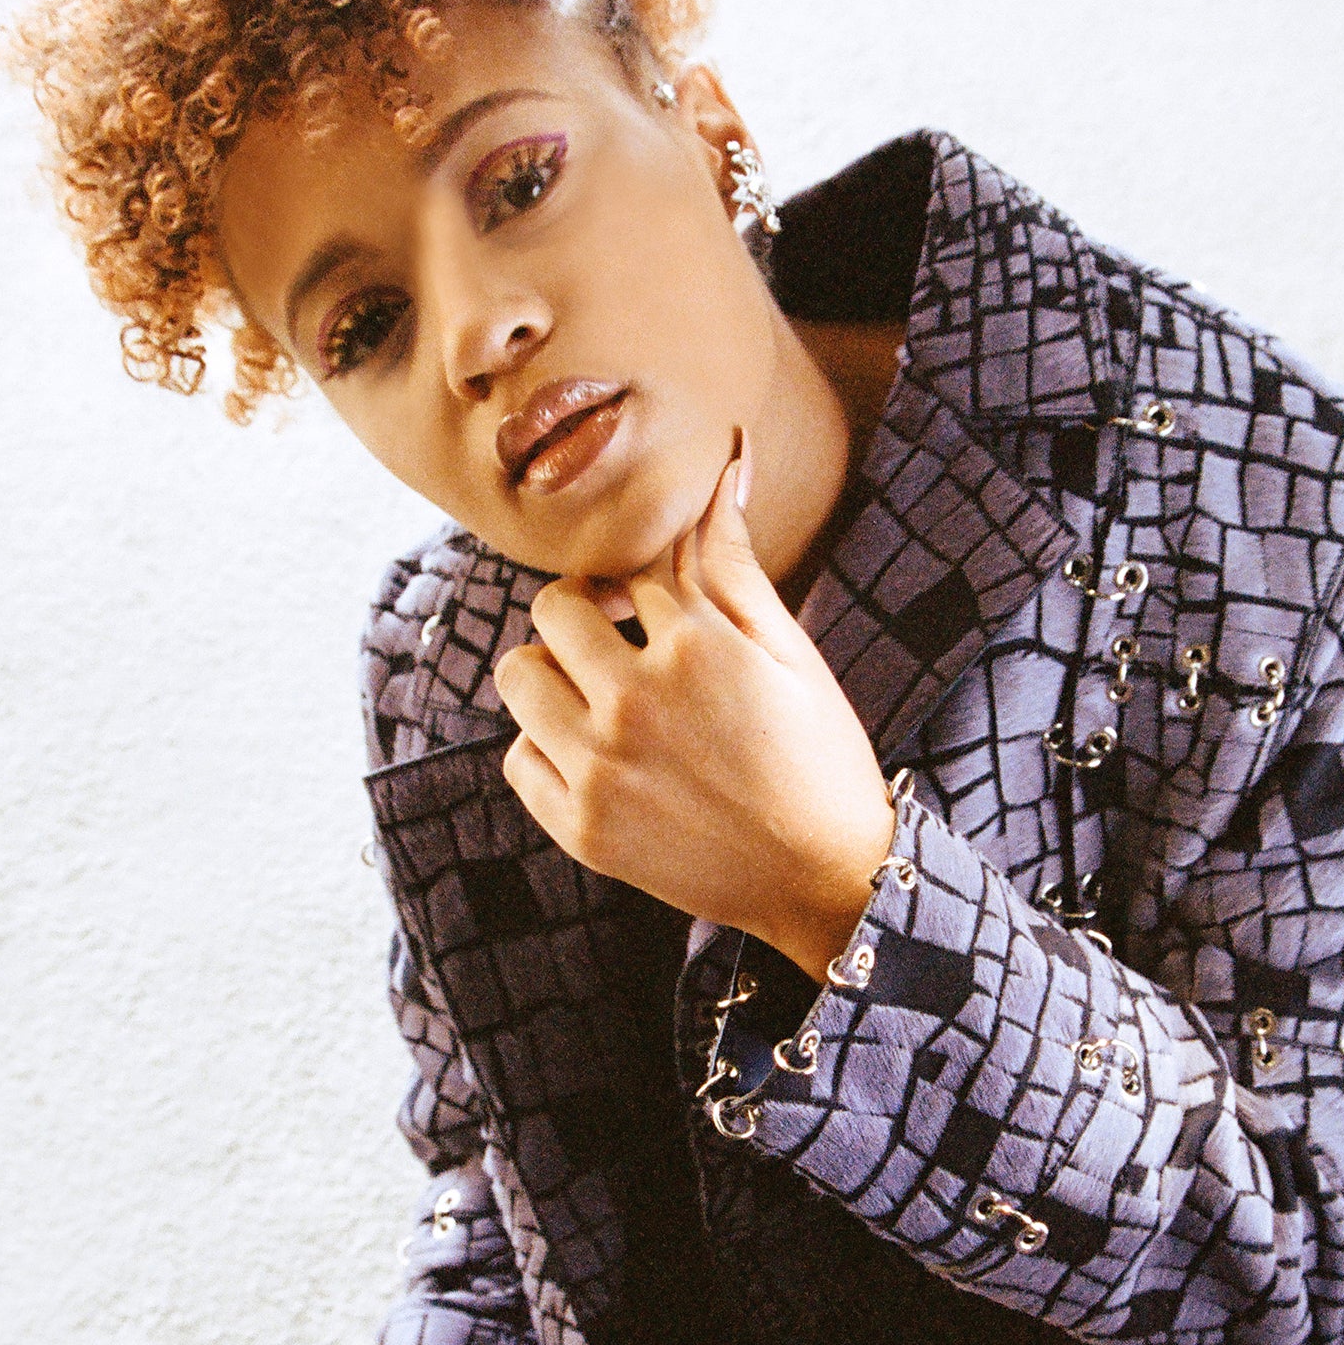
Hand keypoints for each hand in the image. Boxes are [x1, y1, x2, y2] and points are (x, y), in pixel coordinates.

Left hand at [493, 438, 895, 979]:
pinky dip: (546, 751)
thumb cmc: (818, 757)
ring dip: (550, 675)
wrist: (825, 878)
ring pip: (518, 677)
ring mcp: (601, 769)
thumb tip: (722, 466)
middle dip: (582, 613)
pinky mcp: (582, 829)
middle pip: (553, 610)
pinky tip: (596, 757)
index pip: (631, 571)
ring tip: (598, 696)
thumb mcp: (788, 652)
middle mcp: (634, 702)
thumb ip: (734, 565)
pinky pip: (519, 760)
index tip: (656, 606)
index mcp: (693, 646)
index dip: (641, 583)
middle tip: (617, 639)